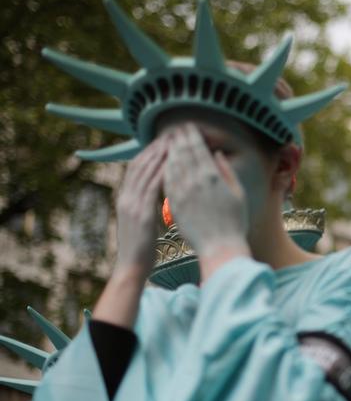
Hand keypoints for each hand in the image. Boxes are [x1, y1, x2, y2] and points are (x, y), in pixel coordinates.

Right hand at [113, 135, 167, 277]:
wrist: (131, 268)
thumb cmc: (141, 246)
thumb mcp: (141, 219)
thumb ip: (145, 203)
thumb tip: (157, 190)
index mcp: (125, 197)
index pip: (136, 166)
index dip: (149, 150)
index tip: (164, 138)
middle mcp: (126, 197)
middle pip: (140, 164)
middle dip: (155, 147)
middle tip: (171, 133)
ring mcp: (132, 205)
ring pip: (145, 173)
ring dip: (159, 155)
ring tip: (174, 141)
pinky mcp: (142, 215)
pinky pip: (151, 189)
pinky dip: (161, 173)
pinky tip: (173, 163)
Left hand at [162, 124, 248, 262]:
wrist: (220, 247)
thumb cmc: (235, 222)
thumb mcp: (238, 193)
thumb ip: (227, 171)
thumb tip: (216, 154)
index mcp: (213, 176)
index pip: (198, 148)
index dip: (192, 135)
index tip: (188, 126)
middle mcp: (196, 181)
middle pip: (183, 152)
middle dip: (178, 137)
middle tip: (175, 127)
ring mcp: (183, 192)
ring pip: (172, 164)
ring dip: (169, 149)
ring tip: (167, 140)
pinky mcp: (174, 204)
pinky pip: (166, 180)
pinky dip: (164, 168)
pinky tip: (164, 162)